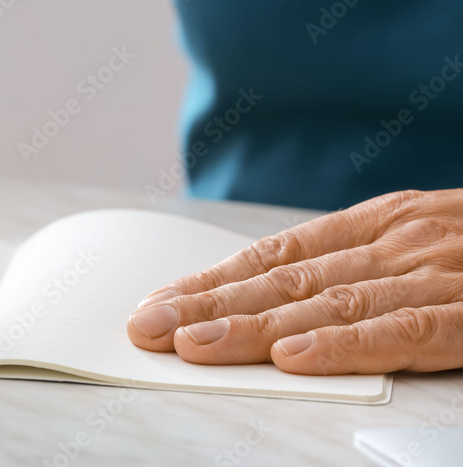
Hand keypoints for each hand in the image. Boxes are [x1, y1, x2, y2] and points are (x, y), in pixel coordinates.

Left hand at [127, 190, 462, 373]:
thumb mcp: (421, 240)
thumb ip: (359, 267)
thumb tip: (283, 302)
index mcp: (380, 223)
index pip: (277, 252)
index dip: (214, 278)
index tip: (162, 300)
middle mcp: (398, 241)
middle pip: (284, 277)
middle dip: (209, 304)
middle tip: (147, 327)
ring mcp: (437, 272)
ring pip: (327, 302)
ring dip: (252, 325)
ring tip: (191, 343)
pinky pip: (403, 330)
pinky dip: (345, 344)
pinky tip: (293, 357)